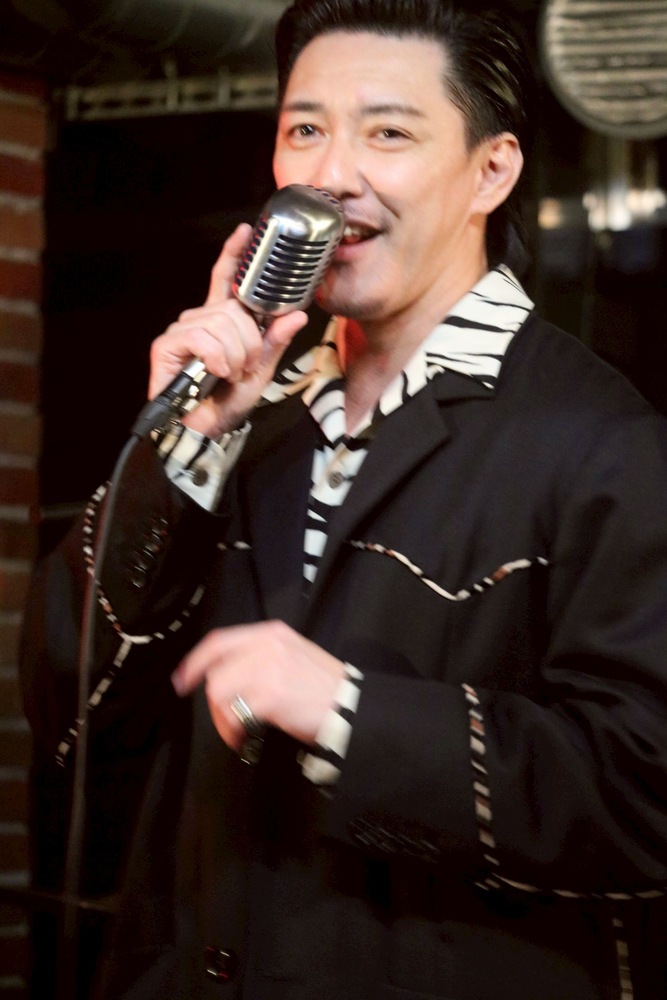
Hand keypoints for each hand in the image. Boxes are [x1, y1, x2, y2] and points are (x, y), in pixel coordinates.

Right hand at [148, 223, 308, 437]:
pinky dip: (217, 357)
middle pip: (232, 309)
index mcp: (221, 322)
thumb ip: (275, 341)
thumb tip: (297, 315)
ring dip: (235, 354)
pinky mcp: (166, 346)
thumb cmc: (228, 402)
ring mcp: (181, 332)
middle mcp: (199, 321)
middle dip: (248, 342)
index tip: (244, 231)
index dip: (234, 254)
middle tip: (246, 367)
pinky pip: (201, 337)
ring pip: (220, 323)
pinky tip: (216, 373)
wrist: (206, 430)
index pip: (225, 279)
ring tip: (231, 374)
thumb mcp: (262, 370)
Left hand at [171, 620, 345, 751]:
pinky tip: (246, 739)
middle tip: (225, 722)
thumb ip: (262, 656)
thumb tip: (229, 675)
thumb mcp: (293, 655)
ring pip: (220, 691)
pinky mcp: (270, 694)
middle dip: (213, 703)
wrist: (352, 706)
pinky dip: (234, 731)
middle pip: (215, 671)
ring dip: (222, 719)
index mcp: (271, 633)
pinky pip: (234, 713)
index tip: (182, 680)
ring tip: (238, 733)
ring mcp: (268, 668)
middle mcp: (267, 645)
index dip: (195, 661)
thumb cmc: (325, 688)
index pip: (219, 641)